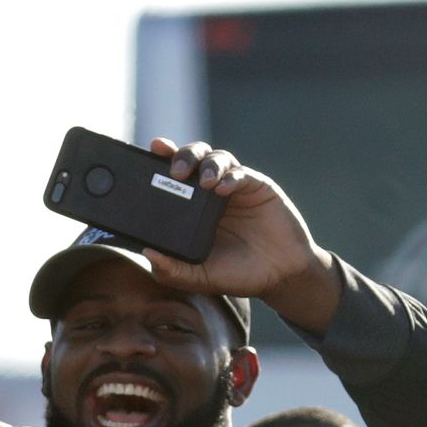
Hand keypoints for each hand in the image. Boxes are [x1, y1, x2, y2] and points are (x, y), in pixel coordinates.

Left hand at [135, 138, 339, 330]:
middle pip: (194, 157)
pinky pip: (242, 173)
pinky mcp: (257, 187)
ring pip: (217, 158)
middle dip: (183, 156)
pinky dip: (231, 177)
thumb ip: (172, 269)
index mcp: (191, 207)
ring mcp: (234, 187)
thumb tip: (147, 252)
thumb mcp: (199, 277)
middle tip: (176, 170)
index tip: (153, 149)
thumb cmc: (237, 274)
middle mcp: (210, 192)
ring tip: (204, 181)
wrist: (279, 276)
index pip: (172, 175)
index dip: (162, 159)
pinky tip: (224, 190)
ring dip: (208, 164)